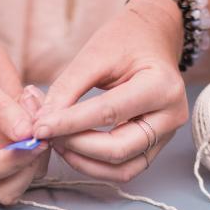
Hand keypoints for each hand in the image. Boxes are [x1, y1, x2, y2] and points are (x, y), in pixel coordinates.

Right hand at [0, 21, 47, 203]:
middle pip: (5, 188)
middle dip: (28, 164)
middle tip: (39, 128)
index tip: (35, 139)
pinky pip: (37, 150)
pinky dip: (43, 129)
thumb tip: (26, 135)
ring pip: (26, 174)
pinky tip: (31, 100)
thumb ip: (0, 110)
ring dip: (39, 144)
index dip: (12, 161)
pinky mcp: (12, 139)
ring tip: (29, 101)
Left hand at [33, 0, 189, 182]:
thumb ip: (68, 89)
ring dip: (83, 162)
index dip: (70, 123)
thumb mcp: (95, 54)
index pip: (109, 113)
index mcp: (162, 86)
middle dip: (75, 146)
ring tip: (57, 142)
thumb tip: (42, 122)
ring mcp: (165, 136)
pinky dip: (94, 166)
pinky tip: (72, 149)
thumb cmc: (126, 40)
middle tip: (46, 134)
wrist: (152, 39)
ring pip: (121, 169)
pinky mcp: (153, 148)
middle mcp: (171, 117)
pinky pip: (123, 170)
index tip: (39, 127)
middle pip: (117, 149)